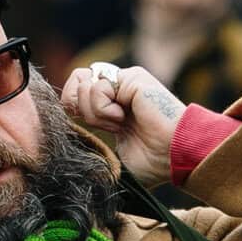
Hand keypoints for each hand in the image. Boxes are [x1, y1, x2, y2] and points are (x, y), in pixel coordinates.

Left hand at [61, 62, 185, 187]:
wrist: (175, 155)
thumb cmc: (153, 162)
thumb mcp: (113, 155)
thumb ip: (92, 141)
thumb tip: (66, 142)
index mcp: (114, 102)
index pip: (76, 90)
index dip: (73, 107)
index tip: (94, 127)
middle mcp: (118, 87)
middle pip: (76, 82)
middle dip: (83, 110)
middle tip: (109, 126)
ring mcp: (124, 80)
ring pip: (83, 85)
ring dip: (96, 113)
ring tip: (120, 122)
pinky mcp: (131, 77)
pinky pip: (97, 88)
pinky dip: (105, 109)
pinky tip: (125, 117)